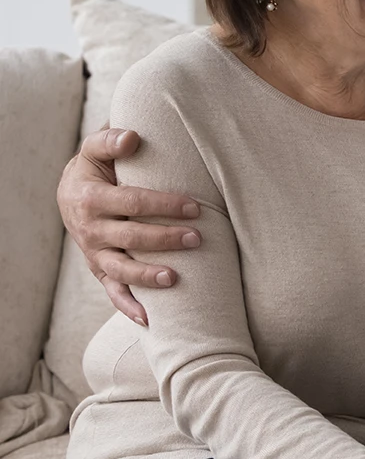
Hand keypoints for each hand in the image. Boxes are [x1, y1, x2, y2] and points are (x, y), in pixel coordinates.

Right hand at [57, 128, 201, 325]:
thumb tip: (133, 138)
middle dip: (165, 239)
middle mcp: (90, 229)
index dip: (163, 204)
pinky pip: (112, 292)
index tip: (194, 206)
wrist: (71, 193)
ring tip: (176, 278)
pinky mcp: (100, 270)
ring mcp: (95, 253)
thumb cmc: (97, 168)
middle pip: (130, 237)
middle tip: (198, 238)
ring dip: (147, 276)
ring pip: (120, 269)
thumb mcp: (95, 150)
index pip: (131, 202)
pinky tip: (149, 320)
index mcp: (90, 198)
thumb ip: (110, 140)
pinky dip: (128, 307)